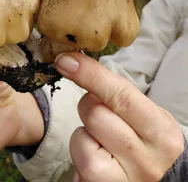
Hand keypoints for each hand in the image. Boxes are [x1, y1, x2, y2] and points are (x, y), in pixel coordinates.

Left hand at [55, 52, 183, 181]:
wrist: (154, 175)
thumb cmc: (143, 136)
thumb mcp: (143, 112)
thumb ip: (116, 91)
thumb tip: (71, 62)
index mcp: (163, 133)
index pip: (122, 96)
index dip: (91, 75)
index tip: (67, 60)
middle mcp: (147, 161)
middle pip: (95, 114)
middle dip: (89, 105)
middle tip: (103, 113)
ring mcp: (124, 180)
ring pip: (81, 136)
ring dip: (84, 130)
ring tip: (102, 138)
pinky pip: (77, 158)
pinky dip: (80, 149)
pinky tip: (96, 155)